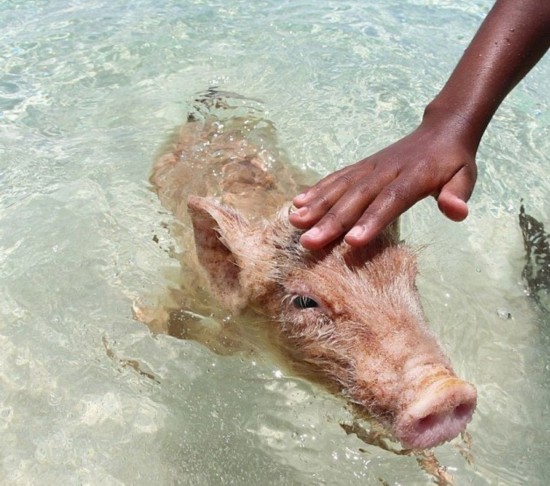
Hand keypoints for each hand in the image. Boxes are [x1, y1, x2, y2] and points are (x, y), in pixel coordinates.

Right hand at [289, 122, 477, 249]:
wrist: (441, 129)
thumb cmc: (453, 161)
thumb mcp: (466, 176)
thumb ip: (458, 194)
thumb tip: (457, 212)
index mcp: (414, 176)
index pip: (390, 200)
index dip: (371, 220)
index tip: (351, 241)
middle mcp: (386, 170)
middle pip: (356, 197)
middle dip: (332, 221)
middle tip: (310, 242)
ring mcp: (370, 166)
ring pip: (340, 186)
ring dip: (317, 205)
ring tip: (296, 222)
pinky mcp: (361, 166)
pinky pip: (336, 177)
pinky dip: (317, 189)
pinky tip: (298, 202)